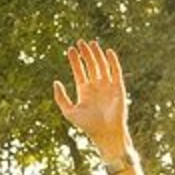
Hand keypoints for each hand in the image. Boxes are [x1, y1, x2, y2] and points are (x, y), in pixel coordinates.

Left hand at [52, 39, 129, 156]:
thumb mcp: (69, 112)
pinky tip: (108, 51)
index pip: (79, 71)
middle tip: (80, 42)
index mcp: (84, 91)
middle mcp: (96, 86)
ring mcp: (107, 86)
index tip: (70, 49)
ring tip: (91, 43)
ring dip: (96, 54)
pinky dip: (113, 61)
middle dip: (85, 54)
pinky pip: (116, 71)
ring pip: (102, 65)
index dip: (75, 60)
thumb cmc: (88, 125)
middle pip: (90, 65)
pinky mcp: (118, 87)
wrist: (106, 132)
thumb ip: (61, 98)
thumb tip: (55, 82)